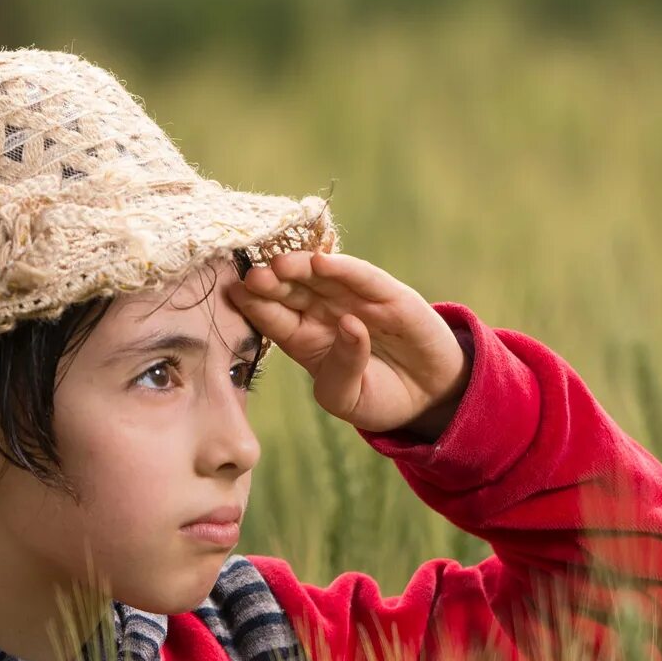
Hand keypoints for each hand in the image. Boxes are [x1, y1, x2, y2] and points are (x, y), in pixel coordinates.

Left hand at [224, 250, 467, 437]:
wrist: (428, 397)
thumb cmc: (379, 397)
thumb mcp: (349, 398)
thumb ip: (342, 369)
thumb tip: (350, 325)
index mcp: (305, 338)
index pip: (275, 318)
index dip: (256, 305)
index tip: (233, 292)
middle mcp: (325, 312)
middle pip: (292, 291)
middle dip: (271, 282)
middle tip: (252, 275)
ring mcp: (356, 299)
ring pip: (322, 278)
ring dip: (301, 268)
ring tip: (280, 264)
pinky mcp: (389, 295)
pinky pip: (363, 278)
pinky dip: (344, 269)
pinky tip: (322, 262)